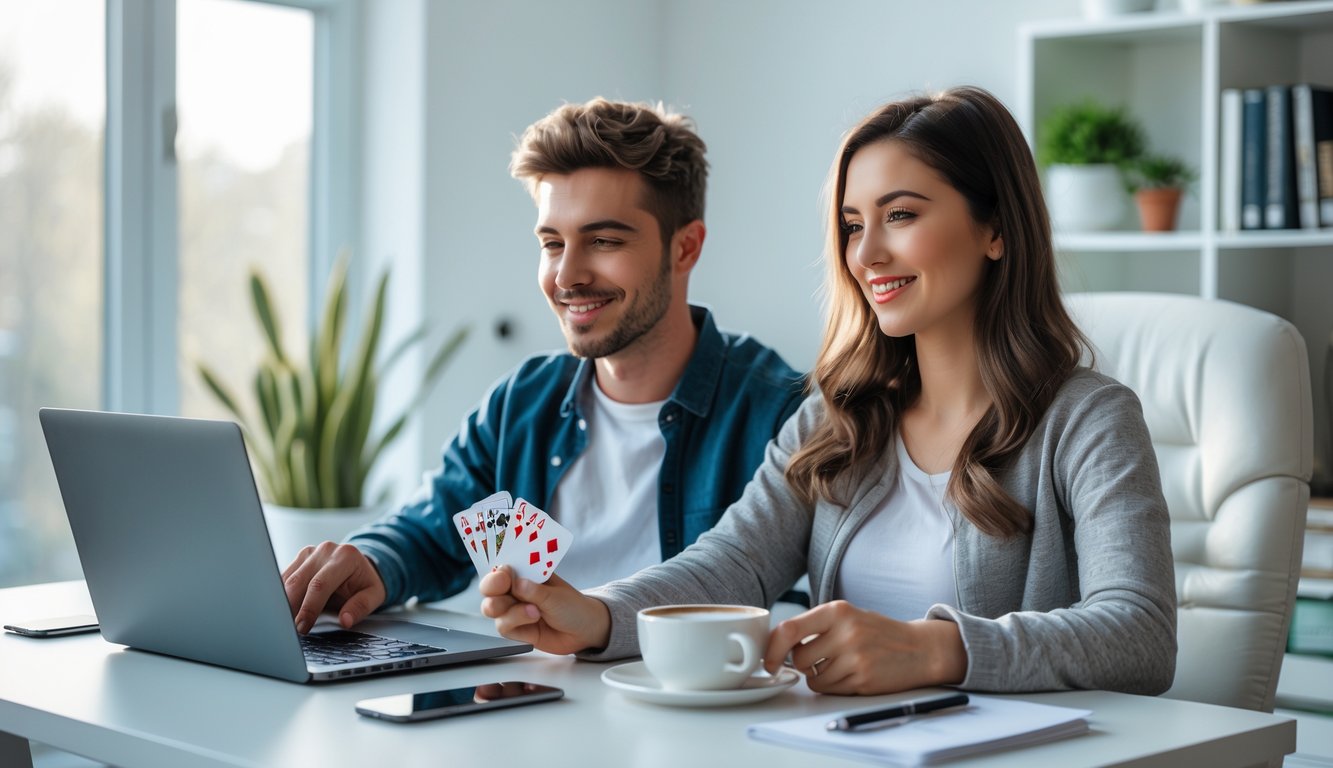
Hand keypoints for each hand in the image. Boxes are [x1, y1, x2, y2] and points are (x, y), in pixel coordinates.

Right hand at [282, 541, 386, 633]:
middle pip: (299, 581)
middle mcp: (326, 550)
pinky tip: (287, 610)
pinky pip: (285, 578)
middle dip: (291, 608)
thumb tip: (345, 621)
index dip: (309, 607)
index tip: (302, 626)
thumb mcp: (374, 595)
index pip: (320, 585)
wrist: (361, 566)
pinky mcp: (300, 558)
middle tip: (291, 629)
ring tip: (288, 622)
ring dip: (285, 603)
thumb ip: (360, 607)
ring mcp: (311, 552)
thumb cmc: (364, 582)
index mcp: (346, 556)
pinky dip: (284, 596)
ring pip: (288, 580)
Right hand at [478, 566, 609, 654]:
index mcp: (525, 573)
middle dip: (492, 589)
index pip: (501, 568)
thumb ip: (534, 591)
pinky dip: (516, 623)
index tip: (503, 575)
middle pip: (488, 588)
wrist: (584, 631)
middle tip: (505, 588)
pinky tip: (534, 620)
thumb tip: (515, 583)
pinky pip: (503, 626)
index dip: (497, 571)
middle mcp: (515, 590)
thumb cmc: (572, 606)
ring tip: (535, 611)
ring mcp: (513, 609)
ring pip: (492, 608)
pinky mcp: (515, 629)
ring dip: (512, 611)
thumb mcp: (556, 595)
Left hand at [763, 600, 967, 694]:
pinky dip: (834, 686)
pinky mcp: (863, 679)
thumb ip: (815, 626)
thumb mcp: (847, 616)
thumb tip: (775, 645)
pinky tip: (852, 674)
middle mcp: (845, 631)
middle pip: (800, 658)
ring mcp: (855, 657)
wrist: (919, 648)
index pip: (789, 629)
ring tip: (842, 665)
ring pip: (814, 678)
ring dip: (820, 677)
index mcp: (837, 610)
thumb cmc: (877, 632)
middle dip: (803, 664)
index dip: (773, 648)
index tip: (769, 660)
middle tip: (819, 659)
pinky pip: (831, 689)